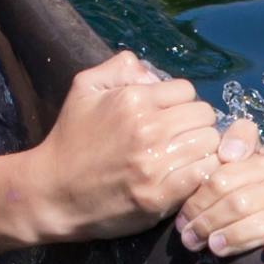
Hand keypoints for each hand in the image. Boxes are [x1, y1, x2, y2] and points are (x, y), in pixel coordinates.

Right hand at [14, 55, 227, 244]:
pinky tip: (184, 177)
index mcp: (133, 100)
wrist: (53, 193)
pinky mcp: (159, 196)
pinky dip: (201, 174)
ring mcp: (155, 164)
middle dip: (195, 124)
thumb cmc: (70, 140)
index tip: (169, 117)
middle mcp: (148, 128)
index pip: (187, 90)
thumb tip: (150, 71)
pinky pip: (205, 175)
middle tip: (180, 138)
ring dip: (202, 150)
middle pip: (204, 116)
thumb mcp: (83, 89)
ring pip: (211, 145)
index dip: (180, 102)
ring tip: (184, 158)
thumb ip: (118, 68)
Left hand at [178, 114, 263, 263]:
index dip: (203, 193)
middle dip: (209, 220)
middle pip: (241, 199)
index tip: (185, 212)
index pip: (228, 171)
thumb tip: (226, 153)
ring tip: (213, 246)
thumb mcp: (221, 181)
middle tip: (188, 237)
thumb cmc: (234, 208)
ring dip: (237, 235)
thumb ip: (218, 160)